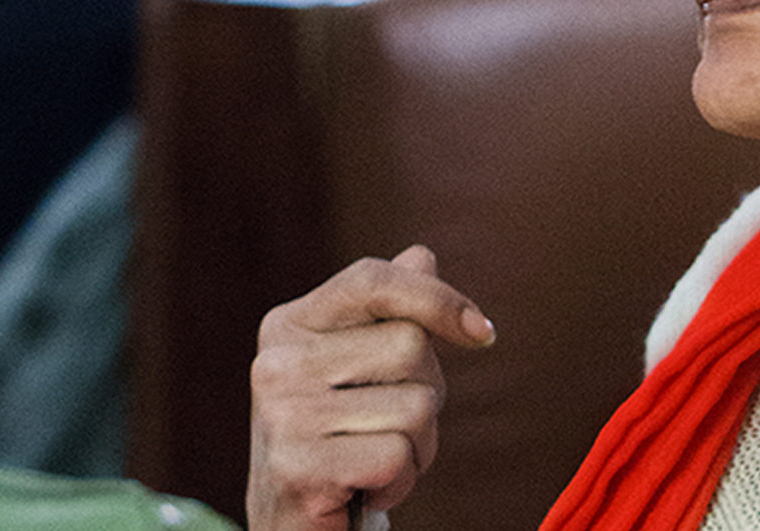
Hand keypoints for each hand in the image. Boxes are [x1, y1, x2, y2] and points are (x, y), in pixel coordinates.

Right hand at [246, 245, 494, 530]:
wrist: (293, 525)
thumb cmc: (340, 438)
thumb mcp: (360, 367)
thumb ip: (389, 312)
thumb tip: (422, 255)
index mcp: (290, 324)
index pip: (374, 280)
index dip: (439, 299)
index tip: (483, 334)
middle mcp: (277, 361)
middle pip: (410, 347)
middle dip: (427, 393)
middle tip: (391, 426)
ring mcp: (283, 414)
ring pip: (415, 406)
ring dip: (418, 446)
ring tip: (376, 460)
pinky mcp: (298, 467)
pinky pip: (398, 456)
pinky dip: (401, 481)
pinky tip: (367, 489)